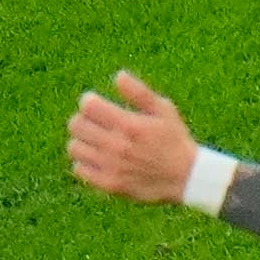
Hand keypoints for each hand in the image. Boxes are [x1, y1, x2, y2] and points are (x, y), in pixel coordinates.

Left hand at [67, 70, 200, 205]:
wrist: (185, 177)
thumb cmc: (173, 138)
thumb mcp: (163, 110)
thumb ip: (139, 92)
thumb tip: (118, 76)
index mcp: (128, 124)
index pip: (88, 106)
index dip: (89, 101)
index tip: (97, 104)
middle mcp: (116, 145)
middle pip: (76, 125)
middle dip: (83, 119)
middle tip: (95, 123)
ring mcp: (111, 166)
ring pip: (74, 147)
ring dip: (82, 141)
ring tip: (95, 141)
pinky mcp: (108, 184)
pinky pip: (78, 169)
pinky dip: (84, 163)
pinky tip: (98, 159)